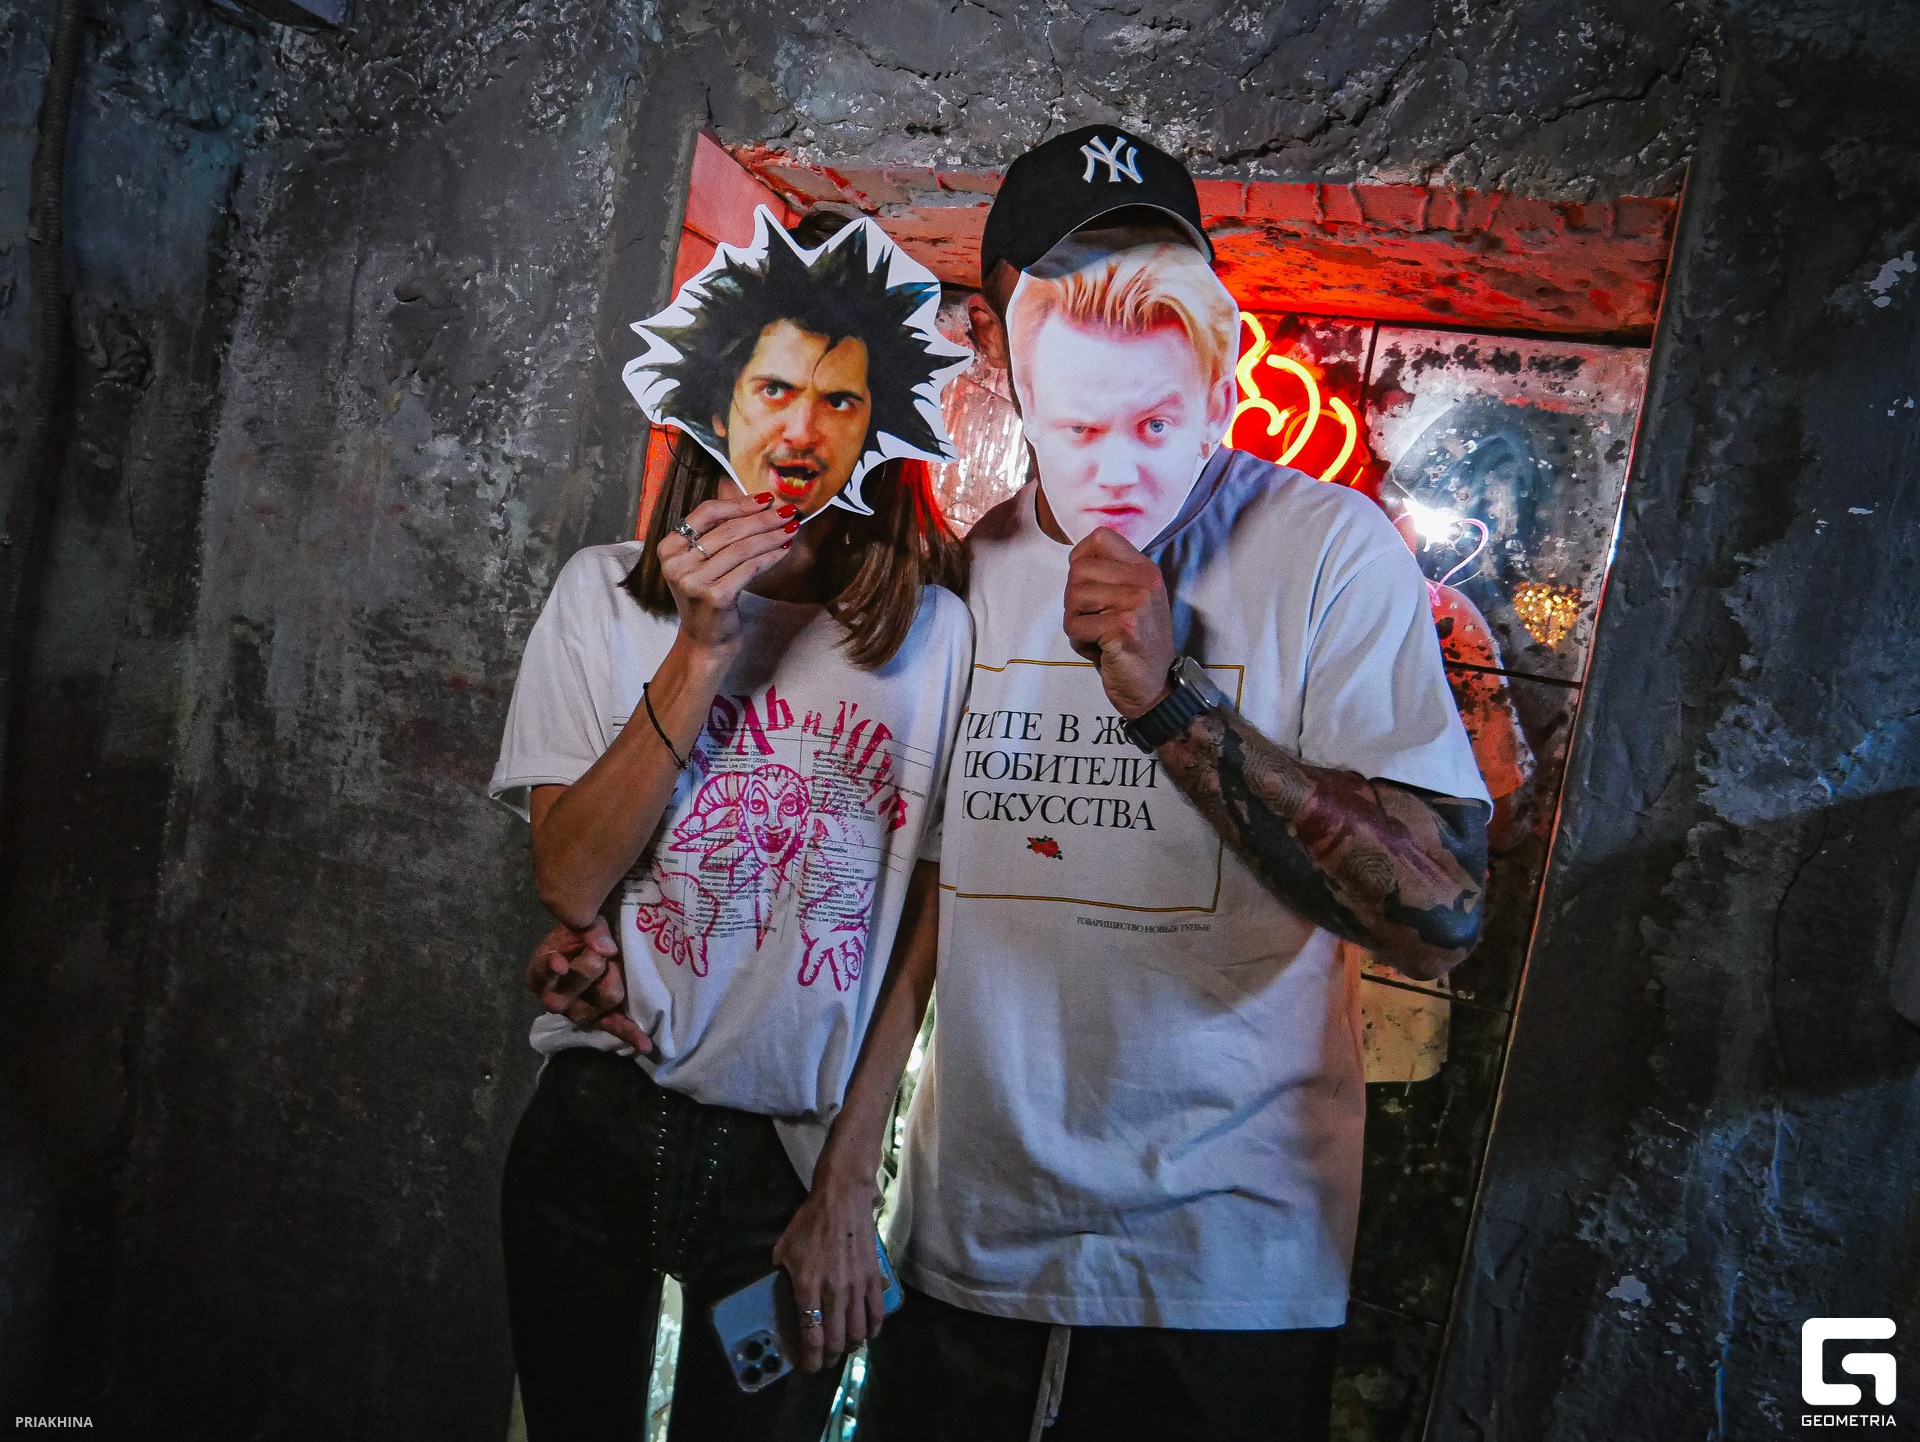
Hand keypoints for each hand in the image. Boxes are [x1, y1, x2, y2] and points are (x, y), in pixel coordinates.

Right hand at [525, 917, 649, 1052]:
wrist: (594, 941)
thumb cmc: (582, 932)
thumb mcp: (582, 924)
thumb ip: (590, 931)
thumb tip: (606, 948)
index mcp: (540, 975)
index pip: (542, 973)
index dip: (550, 969)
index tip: (561, 964)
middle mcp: (554, 999)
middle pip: (570, 995)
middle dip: (589, 969)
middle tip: (600, 953)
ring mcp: (578, 1011)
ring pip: (601, 1004)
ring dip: (612, 982)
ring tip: (614, 965)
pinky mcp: (602, 1017)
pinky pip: (614, 1026)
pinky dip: (630, 1034)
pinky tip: (645, 1044)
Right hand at [656, 491, 794, 656]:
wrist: (706, 642)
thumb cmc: (708, 597)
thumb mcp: (701, 564)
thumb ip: (718, 536)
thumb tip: (760, 505)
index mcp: (669, 548)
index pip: (706, 513)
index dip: (739, 503)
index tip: (766, 499)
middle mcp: (677, 564)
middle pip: (728, 529)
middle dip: (763, 519)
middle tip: (788, 512)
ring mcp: (694, 581)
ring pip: (742, 548)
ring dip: (771, 536)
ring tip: (791, 529)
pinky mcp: (715, 596)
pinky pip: (750, 568)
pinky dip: (770, 557)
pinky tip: (784, 551)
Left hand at [770, 1162, 885, 1372]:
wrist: (842, 1199)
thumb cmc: (809, 1222)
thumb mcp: (784, 1249)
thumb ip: (782, 1276)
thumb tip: (780, 1294)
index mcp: (807, 1286)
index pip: (810, 1335)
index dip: (810, 1358)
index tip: (807, 1366)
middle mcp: (833, 1292)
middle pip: (835, 1340)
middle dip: (829, 1358)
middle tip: (824, 1360)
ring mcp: (856, 1286)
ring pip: (857, 1332)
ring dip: (849, 1346)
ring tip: (843, 1347)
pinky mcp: (872, 1278)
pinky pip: (876, 1314)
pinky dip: (872, 1330)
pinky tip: (866, 1334)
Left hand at [1062, 525, 1175, 717]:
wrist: (1154, 687)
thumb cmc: (1132, 645)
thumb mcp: (1129, 600)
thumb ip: (1109, 576)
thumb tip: (1076, 558)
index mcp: (1145, 569)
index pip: (1101, 537)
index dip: (1081, 558)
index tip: (1087, 585)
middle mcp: (1144, 581)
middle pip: (1079, 570)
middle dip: (1074, 601)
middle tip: (1095, 622)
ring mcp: (1136, 602)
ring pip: (1073, 597)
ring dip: (1076, 623)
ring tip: (1099, 637)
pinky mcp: (1123, 627)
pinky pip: (1075, 625)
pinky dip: (1080, 643)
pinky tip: (1101, 651)